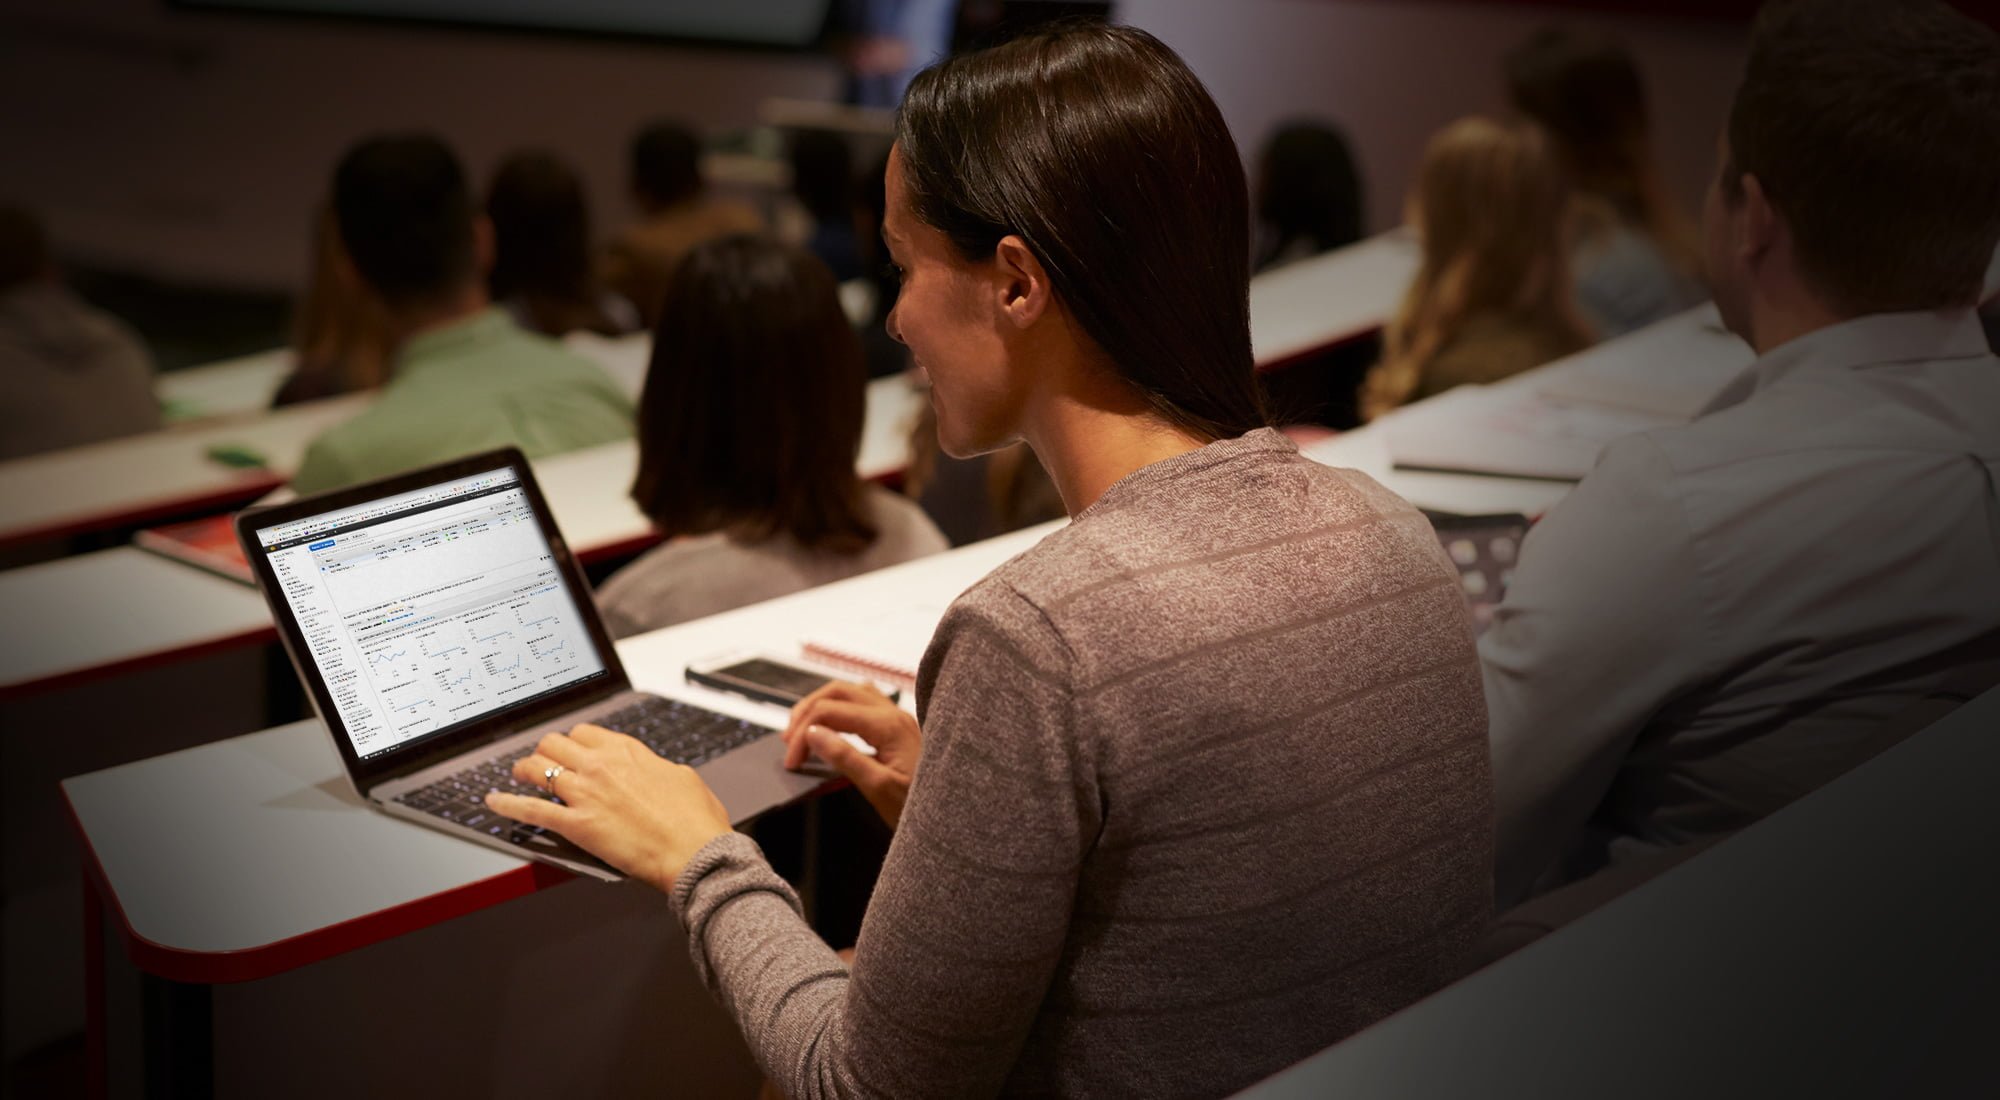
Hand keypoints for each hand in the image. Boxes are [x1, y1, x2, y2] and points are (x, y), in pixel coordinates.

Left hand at [485, 723, 732, 892]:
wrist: (696, 851)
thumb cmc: (695, 821)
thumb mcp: (682, 778)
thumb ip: (657, 769)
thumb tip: (652, 771)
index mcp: (628, 751)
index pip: (584, 732)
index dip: (572, 741)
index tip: (569, 750)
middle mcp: (601, 766)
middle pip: (554, 744)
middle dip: (545, 752)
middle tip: (542, 762)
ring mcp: (586, 794)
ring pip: (538, 768)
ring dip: (524, 770)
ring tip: (519, 775)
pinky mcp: (577, 825)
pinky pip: (530, 809)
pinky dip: (507, 804)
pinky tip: (493, 801)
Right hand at [781, 681, 920, 827]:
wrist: (952, 815)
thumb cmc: (922, 806)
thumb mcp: (878, 789)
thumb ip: (844, 757)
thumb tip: (813, 734)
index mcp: (888, 725)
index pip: (829, 712)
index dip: (803, 733)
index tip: (791, 760)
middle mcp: (893, 714)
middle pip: (836, 692)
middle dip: (806, 712)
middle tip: (789, 740)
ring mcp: (897, 717)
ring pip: (849, 692)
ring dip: (821, 706)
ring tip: (803, 729)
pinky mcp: (897, 727)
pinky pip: (862, 703)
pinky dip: (839, 709)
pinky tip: (831, 725)